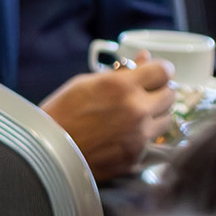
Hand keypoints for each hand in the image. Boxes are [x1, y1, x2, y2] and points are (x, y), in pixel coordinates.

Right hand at [42, 60, 170, 181]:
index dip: (159, 71)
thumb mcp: (84, 84)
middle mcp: (137, 110)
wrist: (45, 152)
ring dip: (153, 116)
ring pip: (166, 120)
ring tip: (132, 119)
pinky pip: (151, 143)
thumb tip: (144, 59)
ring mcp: (139, 136)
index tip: (154, 75)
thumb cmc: (59, 115)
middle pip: (170, 95)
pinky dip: (142, 138)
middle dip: (157, 93)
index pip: (164, 71)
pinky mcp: (136, 157)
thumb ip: (119, 72)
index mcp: (122, 86)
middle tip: (141, 97)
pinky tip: (122, 137)